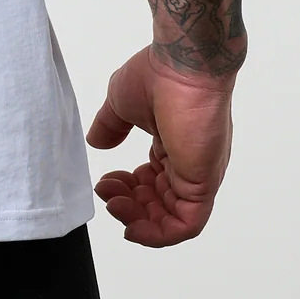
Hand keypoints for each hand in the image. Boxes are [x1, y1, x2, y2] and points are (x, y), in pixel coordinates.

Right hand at [87, 48, 235, 245]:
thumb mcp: (122, 103)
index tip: (104, 180)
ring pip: (170, 219)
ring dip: (138, 221)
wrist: (183, 64)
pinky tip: (133, 227)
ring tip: (114, 204)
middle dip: (128, 206)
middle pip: (159, 204)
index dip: (126, 188)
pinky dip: (159, 234)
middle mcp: (189, 164)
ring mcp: (198, 175)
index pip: (151, 182)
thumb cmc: (158, 74)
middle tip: (105, 194)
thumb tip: (97, 143)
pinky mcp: (202, 184)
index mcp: (173, 145)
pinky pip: (186, 225)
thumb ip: (110, 126)